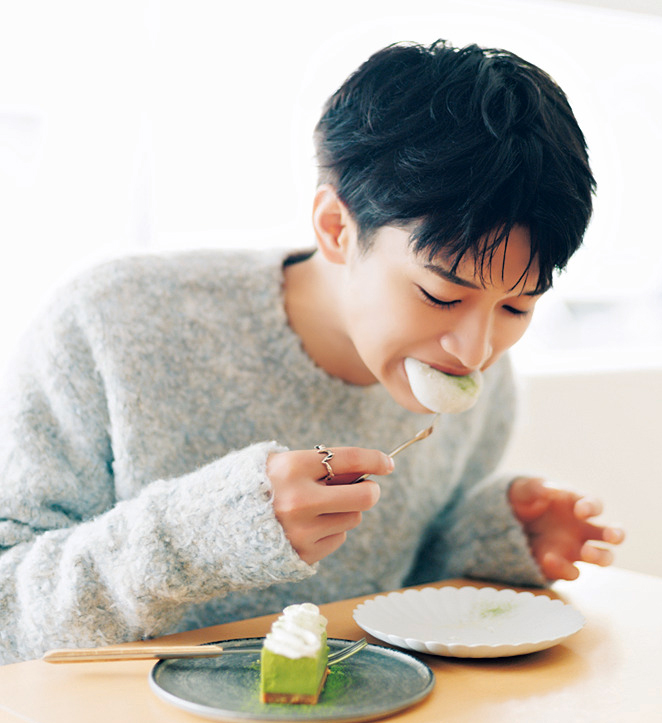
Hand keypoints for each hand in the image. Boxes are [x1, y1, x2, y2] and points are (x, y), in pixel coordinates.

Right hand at [267, 446, 392, 564]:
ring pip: (353, 518)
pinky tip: (307, 527)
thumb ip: (320, 464)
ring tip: (317, 508)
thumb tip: (366, 470)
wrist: (217, 527)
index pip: (350, 459)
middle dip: (371, 490)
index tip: (387, 463)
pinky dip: (330, 531)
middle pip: (364, 496)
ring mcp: (302, 531)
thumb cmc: (256, 487)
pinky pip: (338, 539)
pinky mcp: (303, 555)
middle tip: (368, 488)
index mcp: (292, 468)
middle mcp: (299, 500)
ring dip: (344, 511)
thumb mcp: (281, 463)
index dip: (375, 459)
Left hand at [509, 477, 624, 580]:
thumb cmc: (522, 500)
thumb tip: (551, 490)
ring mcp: (575, 548)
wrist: (506, 521)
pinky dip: (564, 569)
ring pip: (603, 557)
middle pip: (612, 533)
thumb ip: (535, 488)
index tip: (579, 511)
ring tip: (586, 552)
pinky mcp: (562, 565)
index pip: (595, 505)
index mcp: (576, 504)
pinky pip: (572, 572)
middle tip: (610, 536)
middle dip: (616, 534)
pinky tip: (547, 559)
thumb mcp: (523, 490)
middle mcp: (582, 528)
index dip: (591, 507)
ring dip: (600, 557)